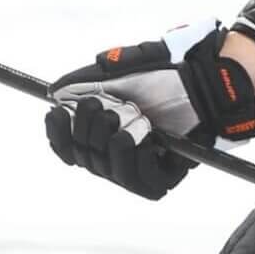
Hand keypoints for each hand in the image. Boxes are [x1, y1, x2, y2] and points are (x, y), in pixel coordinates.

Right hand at [44, 20, 254, 199]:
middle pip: (84, 158)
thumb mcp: (115, 73)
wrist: (200, 81)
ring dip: (112, 141)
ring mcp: (139, 168)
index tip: (56, 113)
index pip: (68, 148)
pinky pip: (137, 180)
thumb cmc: (162, 76)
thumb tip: (55, 93)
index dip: (58, 135)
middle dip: (87, 129)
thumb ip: (82, 81)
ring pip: (107, 171)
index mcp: (102, 134)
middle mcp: (117, 155)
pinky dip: (135, 156)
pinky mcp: (163, 178)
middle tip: (100, 105)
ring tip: (129, 116)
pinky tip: (145, 135)